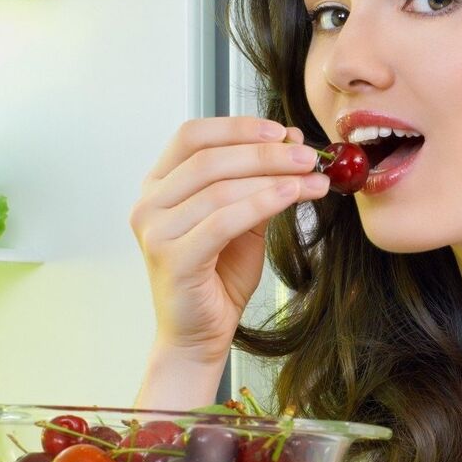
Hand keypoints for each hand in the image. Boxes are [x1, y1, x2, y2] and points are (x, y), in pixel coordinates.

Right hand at [130, 116, 328, 365]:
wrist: (199, 334)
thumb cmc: (218, 276)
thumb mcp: (245, 218)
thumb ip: (261, 180)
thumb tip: (293, 139)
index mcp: (159, 184)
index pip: (192, 135)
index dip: (238, 127)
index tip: (281, 129)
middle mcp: (149, 203)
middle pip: (209, 158)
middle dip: (265, 152)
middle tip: (308, 156)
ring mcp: (156, 231)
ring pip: (219, 187)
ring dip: (273, 176)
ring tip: (312, 178)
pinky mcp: (173, 258)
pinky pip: (223, 220)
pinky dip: (262, 203)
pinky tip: (291, 196)